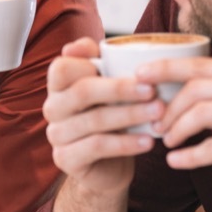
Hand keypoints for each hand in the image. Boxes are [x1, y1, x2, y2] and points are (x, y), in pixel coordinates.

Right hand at [42, 37, 159, 194]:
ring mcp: (56, 135)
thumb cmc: (113, 119)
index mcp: (58, 85)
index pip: (62, 67)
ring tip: (159, 113)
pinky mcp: (65, 159)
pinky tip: (148, 141)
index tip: (126, 67)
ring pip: (94, 120)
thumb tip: (88, 45)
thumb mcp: (110, 88)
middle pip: (83, 91)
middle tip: (153, 89)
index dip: (90, 63)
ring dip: (130, 115)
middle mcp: (52, 108)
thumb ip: (102, 62)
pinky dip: (126, 143)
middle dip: (121, 89)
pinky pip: (97, 147)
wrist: (110, 166)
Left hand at [140, 57, 211, 211]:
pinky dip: (189, 156)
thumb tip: (180, 89)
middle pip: (196, 87)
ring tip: (167, 142)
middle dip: (168, 106)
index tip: (138, 77)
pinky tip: (176, 162)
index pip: (200, 64)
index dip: (165, 69)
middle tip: (155, 123)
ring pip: (200, 113)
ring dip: (176, 129)